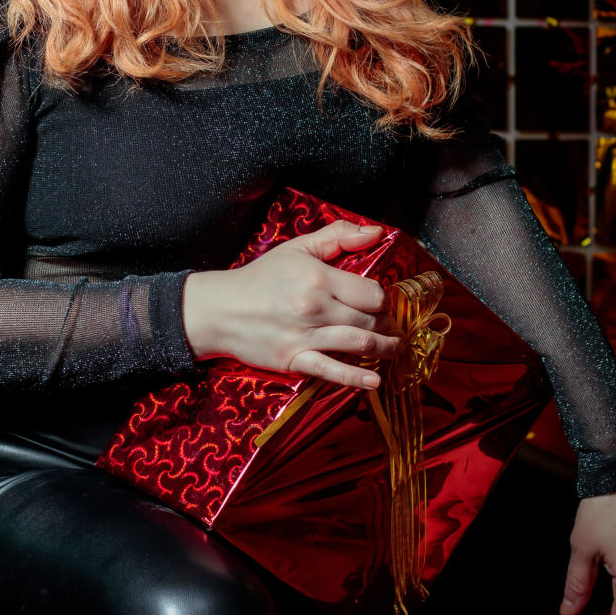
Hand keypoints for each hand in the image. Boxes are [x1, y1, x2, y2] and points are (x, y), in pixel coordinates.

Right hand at [182, 219, 401, 389]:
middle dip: (388, 325)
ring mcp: (305, 336)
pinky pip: (331, 370)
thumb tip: (377, 233)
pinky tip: (375, 380)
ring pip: (359, 343)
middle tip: (394, 328)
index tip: (382, 304)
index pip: (371, 293)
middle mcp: (315, 307)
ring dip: (385, 348)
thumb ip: (338, 236)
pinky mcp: (293, 359)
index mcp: (318, 277)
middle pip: (370, 319)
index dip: (383, 299)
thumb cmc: (261, 277)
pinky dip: (356, 377)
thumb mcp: (298, 248)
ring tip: (394, 349)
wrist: (221, 308)